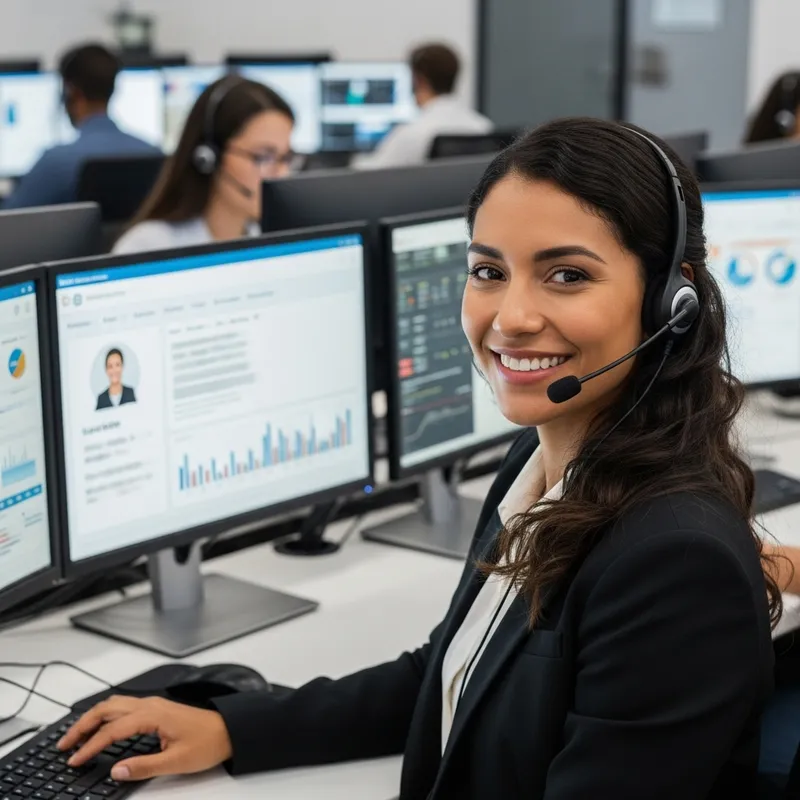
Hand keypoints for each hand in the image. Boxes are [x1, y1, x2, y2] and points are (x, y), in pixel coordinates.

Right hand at [57, 695, 232, 780]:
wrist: (229, 731)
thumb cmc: (207, 743)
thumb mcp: (176, 761)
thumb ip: (144, 766)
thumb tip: (115, 771)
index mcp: (153, 715)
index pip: (112, 730)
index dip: (90, 746)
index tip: (74, 761)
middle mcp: (150, 705)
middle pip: (107, 709)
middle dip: (82, 725)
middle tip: (64, 745)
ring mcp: (153, 704)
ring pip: (114, 704)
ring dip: (92, 718)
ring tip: (75, 736)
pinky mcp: (156, 709)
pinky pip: (123, 707)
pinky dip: (105, 715)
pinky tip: (100, 727)